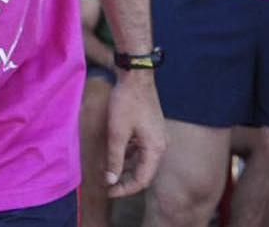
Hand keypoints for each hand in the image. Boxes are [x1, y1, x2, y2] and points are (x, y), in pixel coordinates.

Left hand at [105, 72, 165, 196]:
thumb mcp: (117, 133)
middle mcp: (161, 146)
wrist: (136, 77)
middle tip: (107, 186)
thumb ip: (115, 158)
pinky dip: (130, 155)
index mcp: (155, 149)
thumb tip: (111, 180)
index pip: (142, 180)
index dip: (125, 189)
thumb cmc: (127, 102)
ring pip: (143, 161)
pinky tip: (116, 154)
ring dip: (127, 168)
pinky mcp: (152, 129)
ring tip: (109, 172)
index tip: (109, 192)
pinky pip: (142, 150)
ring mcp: (158, 137)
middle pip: (144, 173)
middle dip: (126, 181)